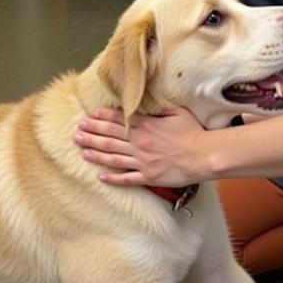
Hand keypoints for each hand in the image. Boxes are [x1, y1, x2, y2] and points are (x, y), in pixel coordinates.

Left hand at [74, 107, 208, 186]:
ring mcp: (142, 161)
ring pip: (113, 157)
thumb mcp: (176, 112)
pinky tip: (100, 177)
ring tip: (82, 151)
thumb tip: (144, 104)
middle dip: (92, 134)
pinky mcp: (149, 177)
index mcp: (146, 126)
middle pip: (110, 138)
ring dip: (96, 154)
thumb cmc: (193, 132)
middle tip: (77, 132)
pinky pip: (127, 178)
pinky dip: (113, 179)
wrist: (204, 155)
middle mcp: (140, 143)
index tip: (90, 116)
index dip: (103, 118)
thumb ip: (157, 108)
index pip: (119, 120)